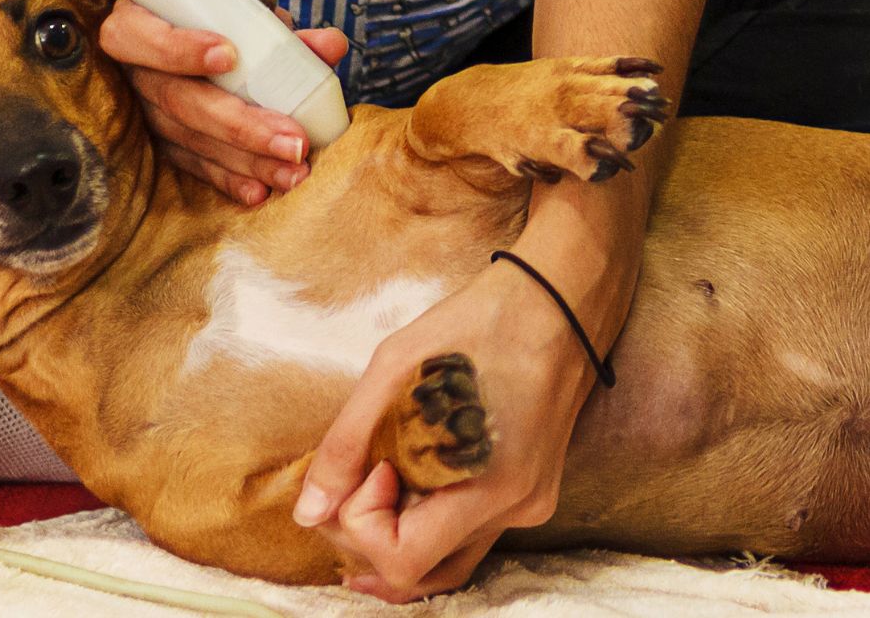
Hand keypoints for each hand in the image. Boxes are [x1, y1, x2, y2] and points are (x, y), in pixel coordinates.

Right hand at [97, 0, 348, 203]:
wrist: (197, 37)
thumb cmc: (217, 22)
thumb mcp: (242, 14)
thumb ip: (281, 30)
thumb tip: (330, 45)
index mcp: (138, 23)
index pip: (136, 35)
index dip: (178, 48)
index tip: (229, 55)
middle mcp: (136, 72)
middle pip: (177, 100)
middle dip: (240, 124)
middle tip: (293, 141)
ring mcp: (146, 113)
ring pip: (190, 140)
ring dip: (246, 160)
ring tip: (293, 171)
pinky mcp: (163, 146)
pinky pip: (194, 166)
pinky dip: (228, 179)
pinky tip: (259, 192)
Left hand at [292, 247, 608, 600]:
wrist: (561, 299)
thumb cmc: (479, 322)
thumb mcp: (395, 368)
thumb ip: (347, 445)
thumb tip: (308, 512)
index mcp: (490, 486)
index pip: (402, 559)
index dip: (363, 520)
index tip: (371, 462)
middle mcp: (515, 509)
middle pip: (421, 571)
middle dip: (370, 532)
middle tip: (360, 471)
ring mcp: (528, 503)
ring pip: (446, 559)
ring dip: (397, 532)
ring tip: (373, 484)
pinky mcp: (530, 490)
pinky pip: (468, 531)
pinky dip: (427, 518)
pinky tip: (407, 481)